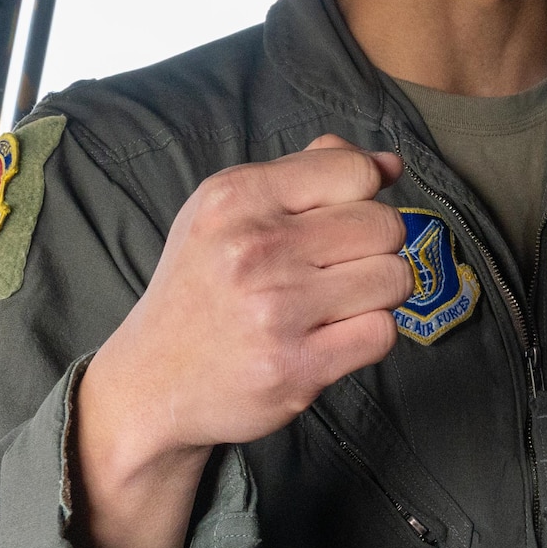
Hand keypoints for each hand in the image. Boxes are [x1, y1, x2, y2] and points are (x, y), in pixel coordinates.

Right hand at [72, 135, 413, 547]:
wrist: (148, 391)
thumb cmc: (202, 293)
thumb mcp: (229, 215)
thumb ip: (304, 174)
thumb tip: (377, 155)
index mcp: (235, 199)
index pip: (355, 171)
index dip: (373, 194)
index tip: (357, 215)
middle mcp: (251, 251)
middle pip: (389, 227)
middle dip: (383, 250)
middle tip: (347, 274)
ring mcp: (273, 312)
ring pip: (397, 279)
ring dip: (384, 296)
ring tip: (337, 310)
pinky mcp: (296, 371)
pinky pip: (386, 334)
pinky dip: (373, 340)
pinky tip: (332, 348)